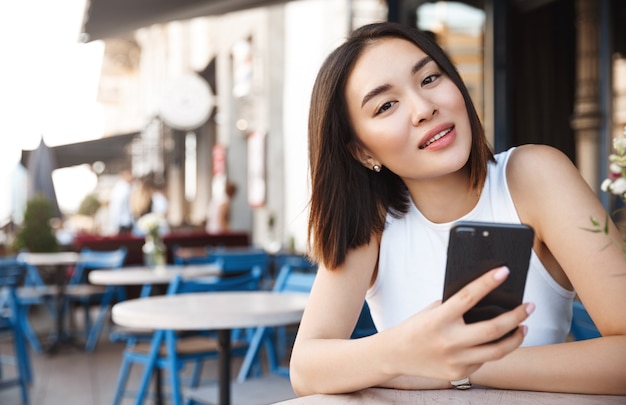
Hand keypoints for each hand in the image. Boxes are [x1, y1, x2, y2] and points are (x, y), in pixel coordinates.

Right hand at [388, 266, 533, 381]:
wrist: (395, 355)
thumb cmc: (415, 327)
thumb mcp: (431, 312)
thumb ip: (455, 307)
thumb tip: (487, 299)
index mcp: (439, 319)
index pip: (468, 297)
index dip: (488, 282)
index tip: (504, 271)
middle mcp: (448, 341)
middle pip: (493, 329)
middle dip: (516, 316)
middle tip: (529, 306)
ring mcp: (455, 360)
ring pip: (497, 351)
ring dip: (515, 337)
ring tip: (523, 326)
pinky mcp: (458, 373)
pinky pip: (483, 360)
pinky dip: (492, 349)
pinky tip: (498, 341)